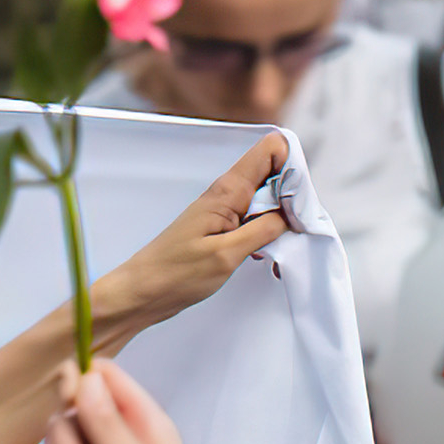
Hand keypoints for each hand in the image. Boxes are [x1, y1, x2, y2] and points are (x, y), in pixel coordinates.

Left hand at [91, 132, 290, 348]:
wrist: (142, 293)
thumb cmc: (176, 274)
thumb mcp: (227, 254)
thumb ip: (264, 229)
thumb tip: (291, 213)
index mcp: (226, 192)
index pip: (268, 151)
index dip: (292, 164)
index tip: (301, 198)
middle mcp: (226, 196)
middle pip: (274, 175)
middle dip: (294, 196)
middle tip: (295, 228)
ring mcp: (224, 212)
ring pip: (268, 200)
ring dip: (283, 220)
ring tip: (281, 247)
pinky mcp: (223, 229)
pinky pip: (256, 220)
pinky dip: (268, 235)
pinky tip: (268, 256)